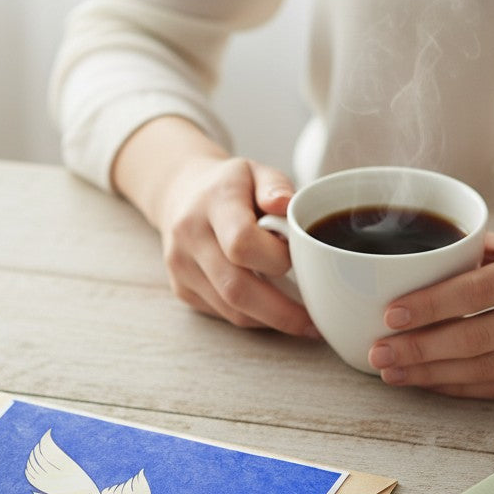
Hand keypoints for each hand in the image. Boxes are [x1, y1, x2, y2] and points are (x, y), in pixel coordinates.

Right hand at [113, 117, 317, 335]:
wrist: (180, 196)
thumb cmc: (229, 186)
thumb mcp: (256, 172)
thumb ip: (276, 186)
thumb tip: (288, 205)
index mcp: (213, 203)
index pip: (241, 242)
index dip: (277, 259)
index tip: (300, 260)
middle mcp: (190, 236)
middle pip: (236, 288)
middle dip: (281, 312)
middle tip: (314, 321)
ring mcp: (181, 266)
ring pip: (231, 309)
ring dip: (270, 320)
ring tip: (300, 320)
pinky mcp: (181, 289)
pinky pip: (223, 314)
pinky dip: (253, 317)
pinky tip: (271, 310)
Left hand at [368, 233, 493, 397]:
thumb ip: (485, 254)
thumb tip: (425, 260)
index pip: (477, 290)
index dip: (429, 305)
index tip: (389, 314)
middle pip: (474, 337)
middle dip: (418, 348)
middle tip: (377, 352)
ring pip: (484, 370)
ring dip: (431, 374)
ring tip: (392, 372)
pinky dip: (461, 389)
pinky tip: (430, 384)